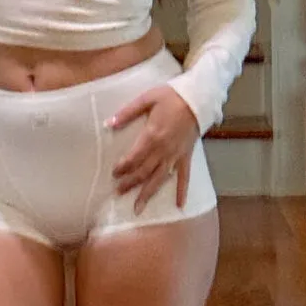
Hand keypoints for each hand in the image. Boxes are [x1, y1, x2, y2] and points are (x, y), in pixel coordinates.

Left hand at [108, 85, 199, 214]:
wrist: (197, 98)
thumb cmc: (171, 97)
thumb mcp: (146, 99)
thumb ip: (127, 112)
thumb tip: (108, 123)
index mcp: (152, 136)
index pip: (133, 158)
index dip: (122, 167)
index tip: (114, 173)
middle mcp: (163, 150)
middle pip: (143, 172)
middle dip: (130, 183)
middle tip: (118, 192)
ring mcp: (175, 155)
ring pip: (159, 179)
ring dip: (147, 194)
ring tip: (137, 208)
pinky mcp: (186, 156)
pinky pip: (184, 177)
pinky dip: (182, 192)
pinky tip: (180, 205)